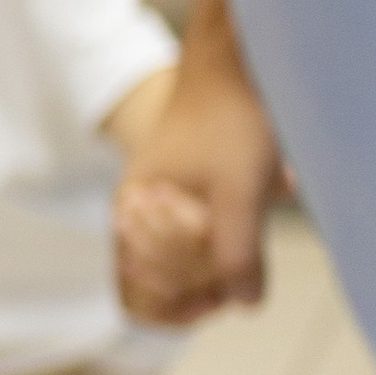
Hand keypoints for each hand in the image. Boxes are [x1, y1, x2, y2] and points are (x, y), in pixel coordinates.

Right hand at [115, 75, 285, 324]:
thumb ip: (238, 252)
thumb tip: (244, 305)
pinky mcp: (177, 203)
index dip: (182, 306)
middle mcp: (131, 216)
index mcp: (130, 212)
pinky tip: (239, 240)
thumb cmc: (230, 120)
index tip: (224, 296)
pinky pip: (186, 252)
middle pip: (159, 288)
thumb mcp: (240, 190)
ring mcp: (153, 211)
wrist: (234, 68)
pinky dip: (214, 256)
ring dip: (211, 269)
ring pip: (175, 273)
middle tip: (244, 259)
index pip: (140, 295)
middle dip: (204, 283)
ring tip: (246, 237)